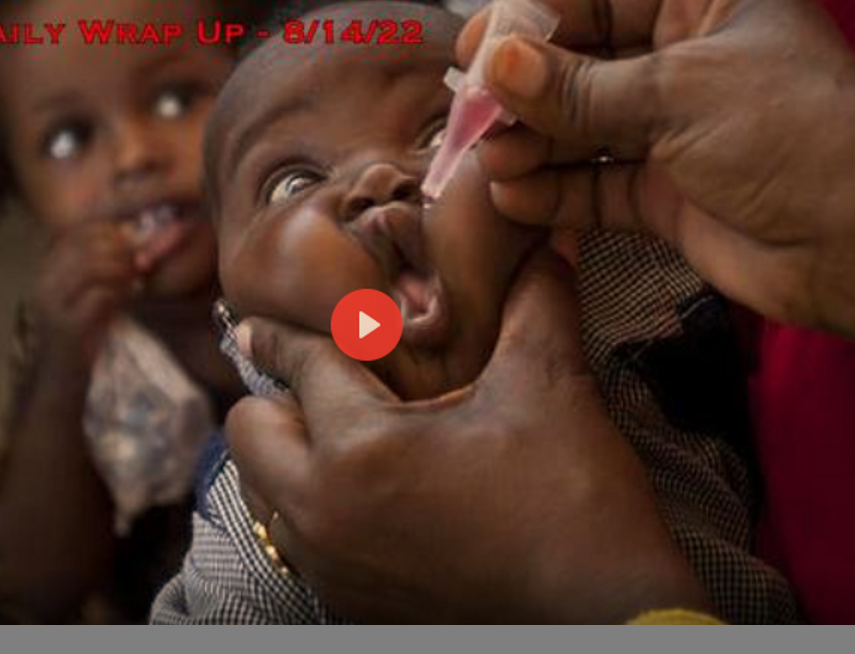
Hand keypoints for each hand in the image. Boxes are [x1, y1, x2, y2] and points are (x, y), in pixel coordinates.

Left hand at [227, 249, 708, 622]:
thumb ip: (536, 303)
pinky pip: (297, 541)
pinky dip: (313, 508)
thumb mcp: (551, 389)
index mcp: (358, 450)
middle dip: (275, 398)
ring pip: (263, 494)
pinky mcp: (351, 606)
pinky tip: (370, 493)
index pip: (300, 366)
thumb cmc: (573, 504)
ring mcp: (332, 568)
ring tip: (343, 435)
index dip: (285, 332)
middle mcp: (323, 514)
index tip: (257, 322)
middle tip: (325, 383)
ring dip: (288, 457)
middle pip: (247, 433)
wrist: (606, 619)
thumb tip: (546, 239)